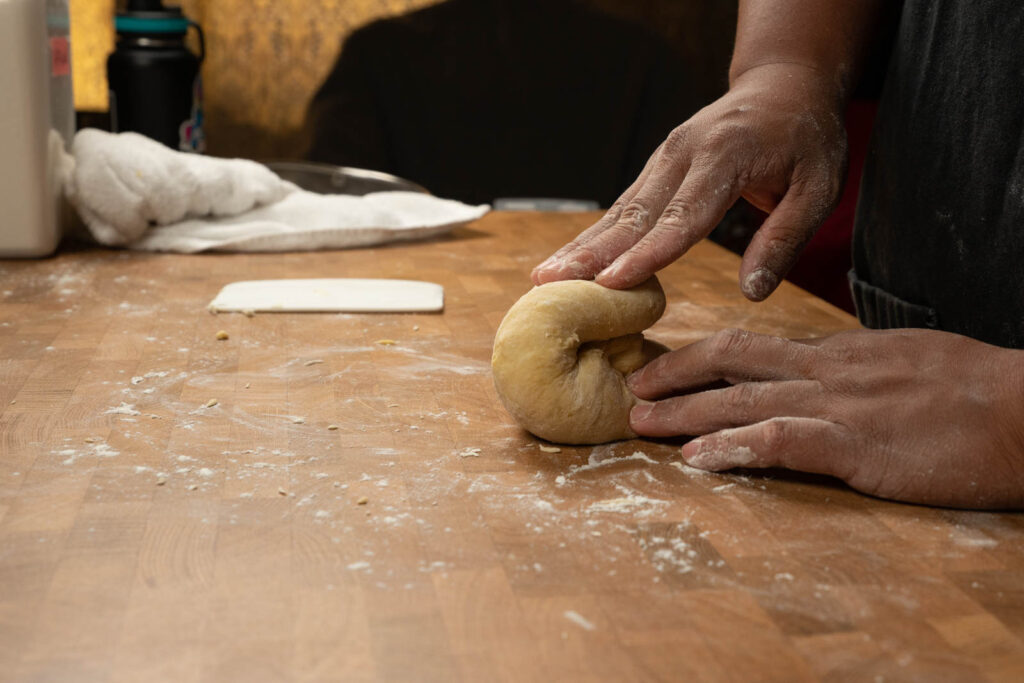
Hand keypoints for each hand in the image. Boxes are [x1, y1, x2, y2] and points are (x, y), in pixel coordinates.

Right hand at [532, 63, 847, 300]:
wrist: (784, 86)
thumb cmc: (807, 139)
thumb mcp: (819, 188)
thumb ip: (784, 240)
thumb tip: (752, 292)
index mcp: (725, 158)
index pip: (683, 216)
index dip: (647, 253)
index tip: (611, 282)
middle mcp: (684, 154)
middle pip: (634, 214)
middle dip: (591, 252)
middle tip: (552, 283)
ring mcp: (664, 158)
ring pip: (619, 210)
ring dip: (581, 246)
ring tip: (544, 276)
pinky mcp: (656, 167)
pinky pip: (623, 206)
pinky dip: (595, 235)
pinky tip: (570, 259)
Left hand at [627, 328, 1023, 508]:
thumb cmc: (972, 389)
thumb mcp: (902, 360)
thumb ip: (852, 368)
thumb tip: (814, 374)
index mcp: (838, 351)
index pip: (752, 345)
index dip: (700, 356)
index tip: (667, 366)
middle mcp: (827, 370)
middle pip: (731, 361)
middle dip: (675, 374)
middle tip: (633, 389)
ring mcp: (840, 406)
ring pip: (742, 399)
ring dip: (684, 413)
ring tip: (641, 423)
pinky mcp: (859, 446)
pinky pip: (782, 441)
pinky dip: (734, 448)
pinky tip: (699, 460)